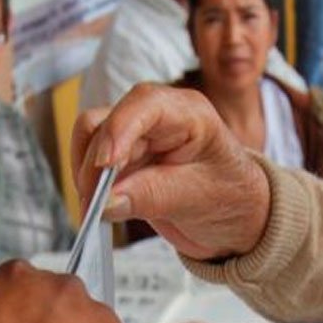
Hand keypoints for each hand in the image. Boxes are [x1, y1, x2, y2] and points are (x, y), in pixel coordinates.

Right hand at [72, 84, 271, 260]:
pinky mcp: (124, 158)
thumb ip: (153, 197)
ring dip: (86, 176)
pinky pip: (92, 163)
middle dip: (94, 166)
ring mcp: (137, 136)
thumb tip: (106, 202)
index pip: (143, 105)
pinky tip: (99, 209)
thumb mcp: (200, 199)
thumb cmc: (232, 198)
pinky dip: (89, 185)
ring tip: (96, 212)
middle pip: (106, 124)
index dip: (118, 131)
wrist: (236, 217)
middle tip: (94, 207)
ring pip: (90, 141)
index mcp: (188, 113)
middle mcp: (157, 116)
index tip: (104, 165)